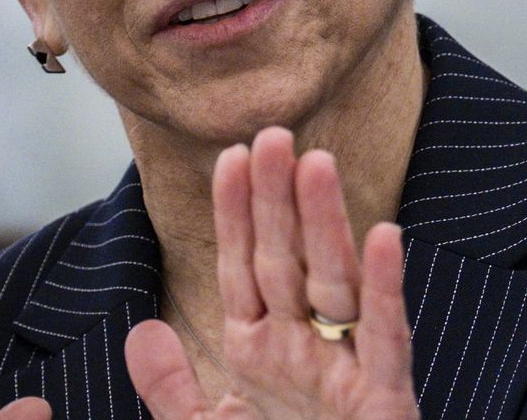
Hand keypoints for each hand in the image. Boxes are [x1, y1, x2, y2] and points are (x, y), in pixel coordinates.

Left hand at [125, 128, 417, 418]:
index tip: (229, 155)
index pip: (244, 270)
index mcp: (262, 354)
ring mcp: (347, 373)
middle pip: (288, 264)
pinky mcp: (386, 399)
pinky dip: (386, 290)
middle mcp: (305, 353)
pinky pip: (386, 338)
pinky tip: (384, 237)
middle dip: (277, 201)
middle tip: (270, 134)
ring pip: (336, 286)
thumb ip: (173, 391)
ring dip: (327, 224)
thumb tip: (140, 331)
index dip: (236, 214)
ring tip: (315, 163)